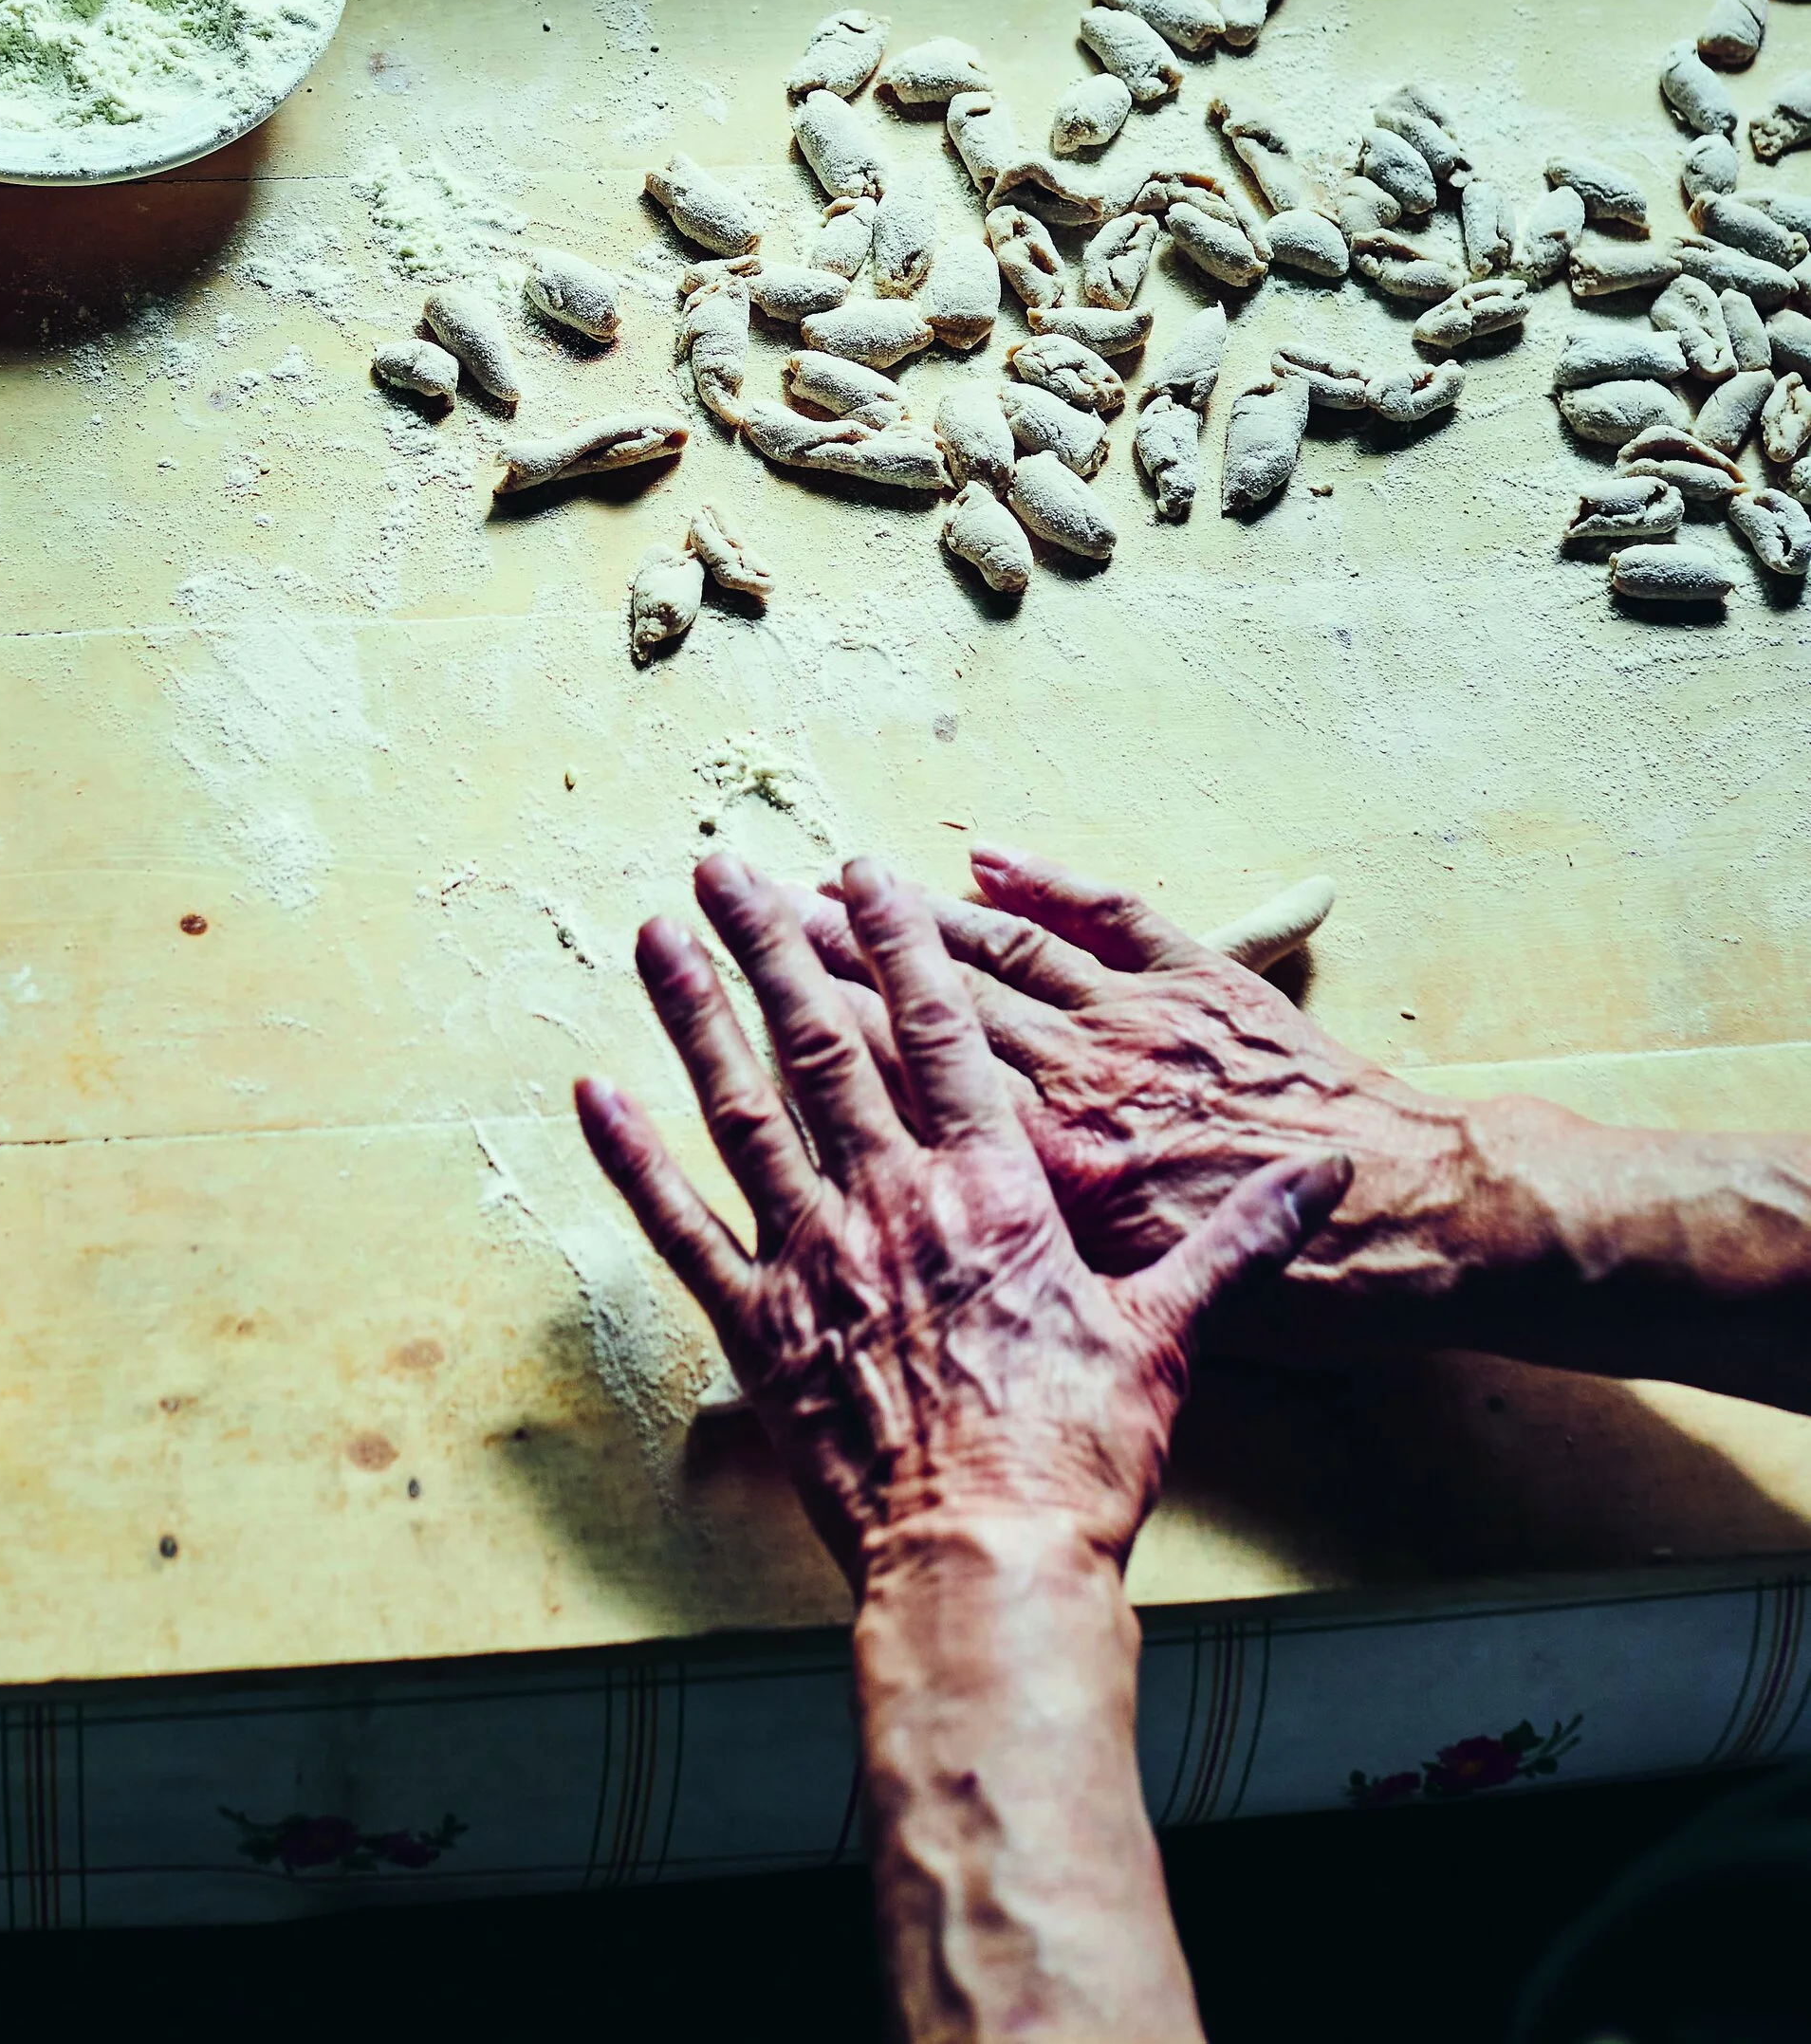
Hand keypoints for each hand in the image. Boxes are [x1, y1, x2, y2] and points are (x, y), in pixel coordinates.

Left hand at [576, 852, 1345, 1582]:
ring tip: (654, 936)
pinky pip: (680, 1228)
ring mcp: (815, 1260)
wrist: (987, 1566)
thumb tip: (1323, 1178)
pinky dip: (633, 1160)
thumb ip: (1237, 1238)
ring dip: (695, 1014)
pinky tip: (596, 1095)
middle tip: (726, 867)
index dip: (901, 943)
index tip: (863, 870)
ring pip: (743, 1109)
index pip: (940, 1033)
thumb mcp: (1173, 1335)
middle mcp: (893, 1201)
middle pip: (824, 1044)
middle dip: (776, 945)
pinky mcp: (757, 1329)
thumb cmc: (1079, 1456)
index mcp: (993, 1188)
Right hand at [797, 845, 1485, 1320]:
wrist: (1425, 1228)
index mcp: (1052, 1169)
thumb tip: (961, 1263)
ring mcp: (1139, 1019)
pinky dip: (1050, 879)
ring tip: (840, 871)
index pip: (911, 1078)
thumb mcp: (1154, 1322)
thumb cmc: (1297, 1304)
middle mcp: (1078, 1080)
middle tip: (747, 895)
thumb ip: (1051, 1271)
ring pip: (1000, 947)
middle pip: (925, 1001)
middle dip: (827, 949)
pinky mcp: (1204, 984)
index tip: (754, 988)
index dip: (826, 1027)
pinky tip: (988, 849)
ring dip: (911, 909)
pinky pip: (1110, 915)